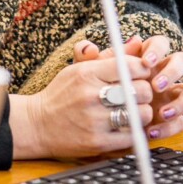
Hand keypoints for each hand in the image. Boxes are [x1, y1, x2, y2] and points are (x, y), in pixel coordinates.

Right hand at [9, 52, 154, 157]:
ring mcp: (94, 120)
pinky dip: (136, 132)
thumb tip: (137, 41)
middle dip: (145, 92)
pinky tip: (128, 127)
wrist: (37, 124)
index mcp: (87, 72)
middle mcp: (91, 95)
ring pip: (141, 114)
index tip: (140, 74)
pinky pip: (133, 136)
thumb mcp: (81, 69)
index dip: (143, 69)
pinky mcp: (98, 142)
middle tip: (139, 95)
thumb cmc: (62, 94)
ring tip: (135, 112)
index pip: (131, 66)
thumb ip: (111, 56)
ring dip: (143, 113)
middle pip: (141, 90)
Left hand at [75, 35, 182, 139]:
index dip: (157, 49)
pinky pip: (182, 121)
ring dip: (182, 101)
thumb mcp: (89, 75)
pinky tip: (152, 131)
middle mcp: (162, 74)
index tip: (146, 61)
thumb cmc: (94, 90)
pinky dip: (170, 127)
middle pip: (182, 61)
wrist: (94, 118)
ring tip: (162, 112)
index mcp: (146, 58)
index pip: (160, 43)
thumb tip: (88, 47)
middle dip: (173, 71)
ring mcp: (170, 96)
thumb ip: (87, 61)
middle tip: (156, 84)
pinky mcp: (171, 119)